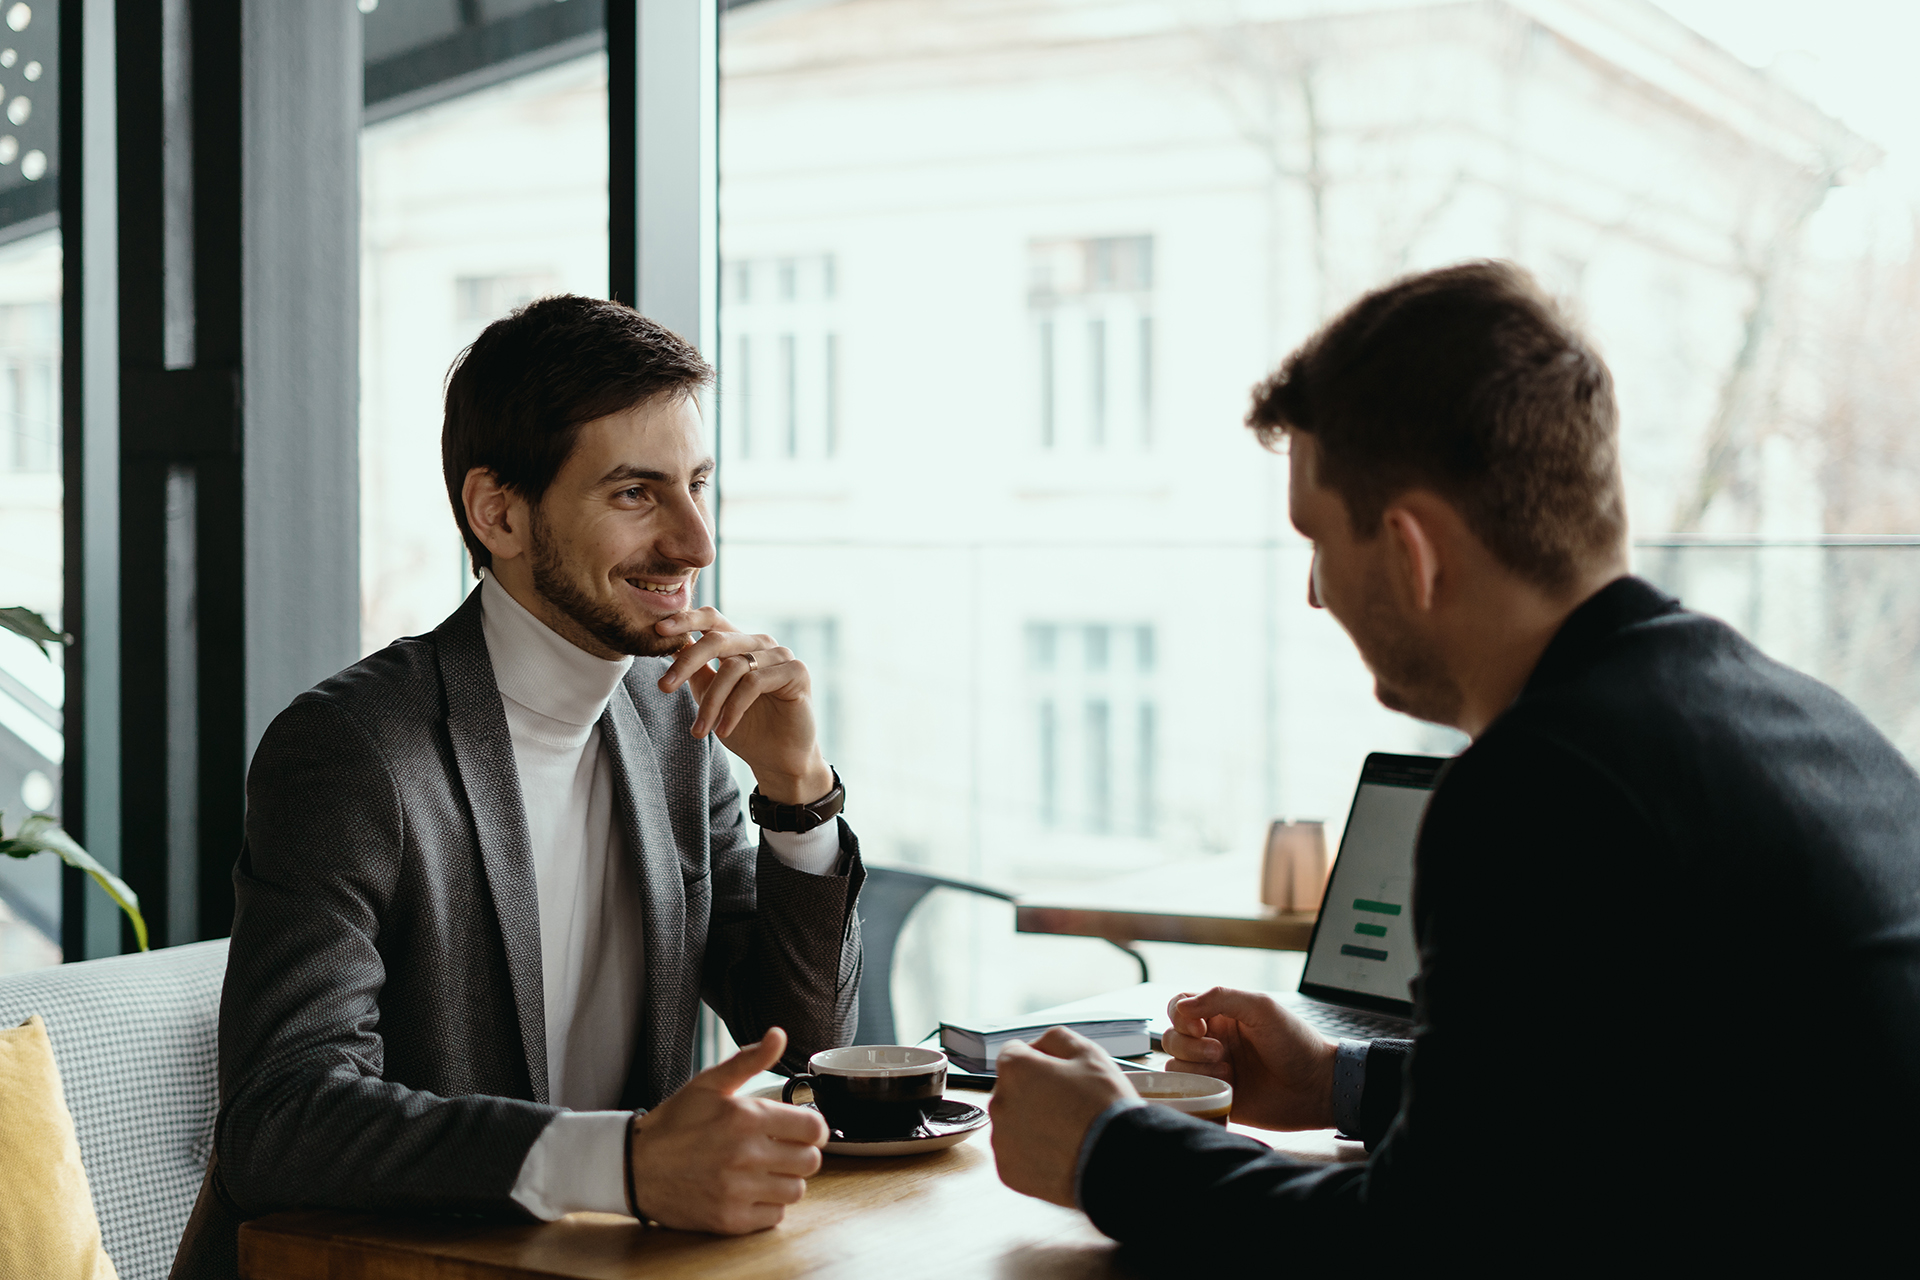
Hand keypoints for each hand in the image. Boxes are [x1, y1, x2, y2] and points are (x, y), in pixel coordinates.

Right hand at [628, 1027, 828, 1233]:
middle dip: (800, 1154)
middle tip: (781, 1150)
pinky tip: (749, 1192)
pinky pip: (774, 1218)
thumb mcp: (708, 1083)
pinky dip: (767, 1207)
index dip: (813, 1128)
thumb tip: (778, 1035)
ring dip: (785, 1181)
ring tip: (764, 1171)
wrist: (634, 1167)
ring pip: (795, 1191)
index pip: (813, 1128)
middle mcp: (745, 1155)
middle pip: (810, 1162)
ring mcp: (737, 1191)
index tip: (802, 1130)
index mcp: (745, 1118)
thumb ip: (749, 1060)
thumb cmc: (674, 1123)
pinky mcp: (729, 1220)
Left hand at [654, 609, 832, 802]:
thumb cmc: (746, 728)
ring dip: (711, 702)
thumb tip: (670, 645)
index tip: (658, 630)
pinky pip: (754, 683)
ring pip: (733, 667)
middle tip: (664, 687)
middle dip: (686, 663)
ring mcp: (781, 656)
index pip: (713, 619)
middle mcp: (761, 645)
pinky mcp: (797, 672)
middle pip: (717, 640)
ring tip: (699, 730)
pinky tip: (723, 731)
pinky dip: (733, 709)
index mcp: (741, 644)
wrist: (779, 760)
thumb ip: (696, 671)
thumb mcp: (711, 697)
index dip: (686, 620)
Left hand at [989, 1027, 1134, 1207]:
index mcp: (1015, 1069)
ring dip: (1031, 1124)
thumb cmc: (1104, 1107)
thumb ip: (1055, 1038)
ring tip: (1066, 1133)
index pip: (1014, 1053)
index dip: (1039, 1060)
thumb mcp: (1089, 1053)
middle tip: (1067, 1105)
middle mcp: (1000, 1103)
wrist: (1117, 1162)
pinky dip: (1033, 1154)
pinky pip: (1016, 1155)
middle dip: (1033, 1093)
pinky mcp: (1008, 1171)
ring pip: (1012, 1124)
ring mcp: (1002, 1140)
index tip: (1058, 1075)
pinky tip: (1059, 1153)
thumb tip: (1038, 1046)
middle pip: (1011, 1090)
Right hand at [1161, 987, 1336, 1130]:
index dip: (1181, 1017)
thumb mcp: (1261, 1008)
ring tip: (1229, 1073)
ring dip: (1197, 1068)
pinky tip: (1225, 1088)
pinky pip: (1186, 1092)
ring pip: (1175, 1065)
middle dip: (1191, 1046)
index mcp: (1222, 1016)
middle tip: (1221, 1052)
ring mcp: (1212, 1070)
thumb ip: (1220, 997)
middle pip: (1172, 1038)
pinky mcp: (1215, 1096)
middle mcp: (1213, 1041)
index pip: (1180, 1008)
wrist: (1317, 1087)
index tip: (1200, 1027)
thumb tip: (1182, 1006)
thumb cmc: (1296, 1044)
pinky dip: (1197, 1088)